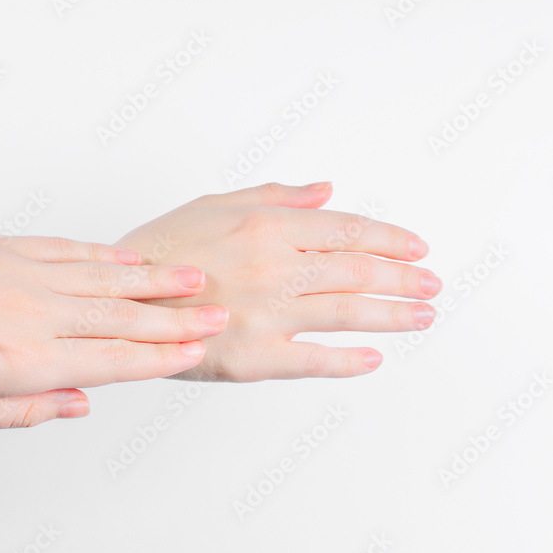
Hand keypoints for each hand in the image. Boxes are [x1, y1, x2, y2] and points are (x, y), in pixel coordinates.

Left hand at [0, 230, 227, 431]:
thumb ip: (21, 411)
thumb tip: (79, 403)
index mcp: (20, 360)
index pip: (111, 360)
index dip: (160, 357)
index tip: (198, 351)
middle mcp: (32, 312)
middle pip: (122, 317)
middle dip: (177, 318)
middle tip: (220, 313)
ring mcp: (22, 273)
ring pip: (105, 279)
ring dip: (154, 281)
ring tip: (195, 279)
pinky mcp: (6, 247)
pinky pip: (71, 250)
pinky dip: (106, 255)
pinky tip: (129, 257)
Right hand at [115, 182, 440, 381]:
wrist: (119, 299)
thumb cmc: (163, 248)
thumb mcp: (215, 204)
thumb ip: (277, 197)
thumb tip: (328, 190)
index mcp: (267, 227)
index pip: (348, 230)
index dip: (390, 239)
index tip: (418, 248)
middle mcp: (274, 269)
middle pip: (358, 271)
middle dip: (404, 278)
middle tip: (434, 284)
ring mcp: (267, 316)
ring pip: (348, 314)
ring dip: (394, 315)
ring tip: (423, 316)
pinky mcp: (254, 359)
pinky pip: (314, 362)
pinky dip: (350, 362)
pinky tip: (375, 358)